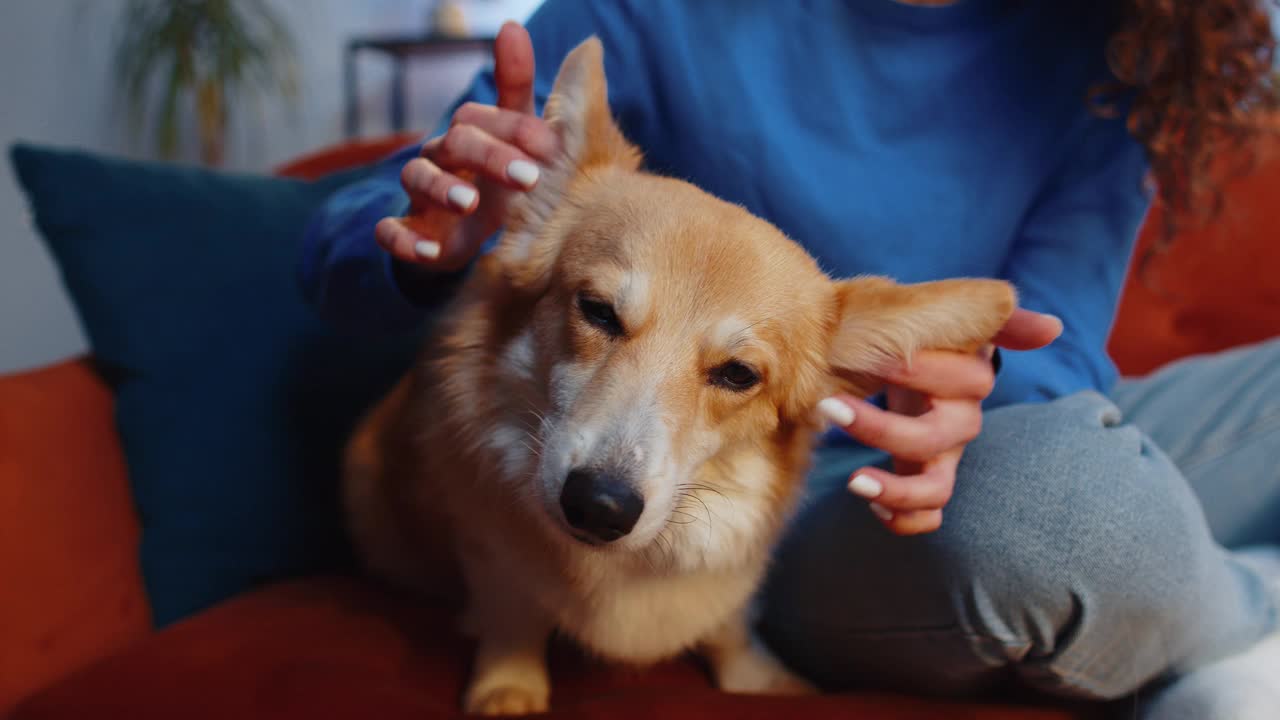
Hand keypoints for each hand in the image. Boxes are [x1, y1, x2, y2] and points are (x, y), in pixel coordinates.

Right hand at [374, 21, 560, 271]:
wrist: (467, 231)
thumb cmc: (495, 174)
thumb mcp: (512, 133)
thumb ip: (513, 85)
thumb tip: (511, 26)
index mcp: (466, 133)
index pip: (480, 118)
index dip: (513, 130)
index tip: (550, 147)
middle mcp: (439, 158)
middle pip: (454, 144)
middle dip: (490, 157)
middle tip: (530, 178)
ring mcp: (421, 196)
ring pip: (417, 180)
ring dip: (442, 189)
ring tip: (468, 203)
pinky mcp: (409, 233)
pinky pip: (391, 232)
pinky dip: (405, 241)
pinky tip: (429, 252)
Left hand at [818, 308, 1061, 534]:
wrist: (869, 342)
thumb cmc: (905, 322)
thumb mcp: (942, 305)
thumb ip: (993, 314)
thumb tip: (1051, 329)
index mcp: (966, 376)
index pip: (962, 382)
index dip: (919, 372)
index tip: (872, 356)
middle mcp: (959, 419)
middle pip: (936, 438)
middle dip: (881, 427)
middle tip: (829, 407)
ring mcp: (942, 454)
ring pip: (936, 489)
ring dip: (896, 490)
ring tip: (854, 480)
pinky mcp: (921, 477)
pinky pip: (926, 516)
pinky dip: (904, 518)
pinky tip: (871, 506)